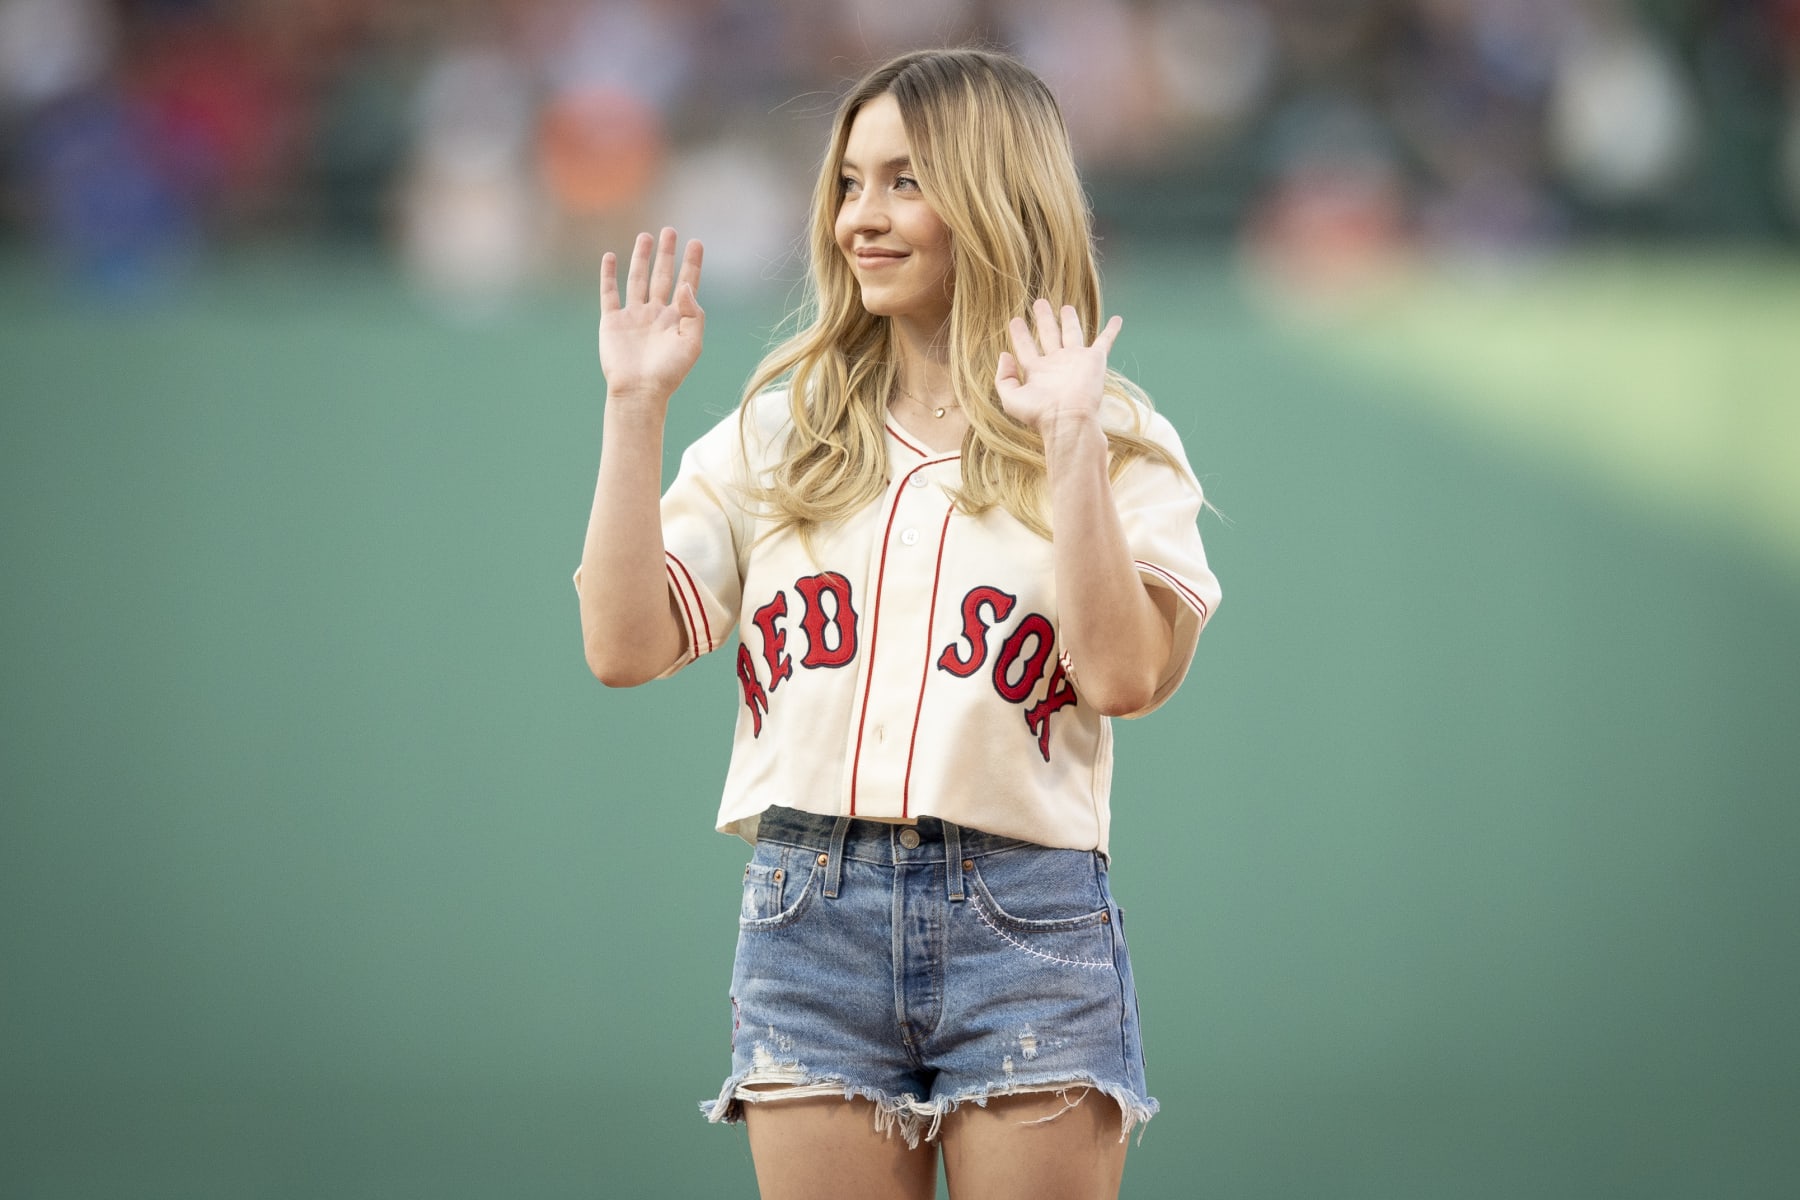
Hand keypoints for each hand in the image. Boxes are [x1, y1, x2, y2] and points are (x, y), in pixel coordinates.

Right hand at [598, 227, 704, 406]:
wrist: (639, 391)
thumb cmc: (669, 372)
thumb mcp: (692, 343)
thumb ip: (694, 313)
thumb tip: (686, 285)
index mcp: (677, 319)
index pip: (687, 284)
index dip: (692, 264)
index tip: (696, 242)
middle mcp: (655, 314)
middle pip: (662, 276)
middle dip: (667, 254)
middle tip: (670, 230)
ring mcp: (633, 316)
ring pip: (638, 279)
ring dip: (641, 258)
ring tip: (646, 236)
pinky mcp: (612, 321)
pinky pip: (609, 293)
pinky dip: (609, 275)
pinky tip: (611, 257)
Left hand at [994, 298, 1121, 433]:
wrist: (1069, 419)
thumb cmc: (1040, 413)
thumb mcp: (1011, 399)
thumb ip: (1003, 377)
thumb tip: (1004, 355)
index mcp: (1037, 371)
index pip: (1026, 347)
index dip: (1020, 334)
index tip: (1015, 320)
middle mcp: (1056, 363)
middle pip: (1048, 334)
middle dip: (1043, 319)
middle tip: (1039, 303)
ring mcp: (1076, 360)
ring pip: (1072, 333)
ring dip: (1070, 319)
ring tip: (1066, 306)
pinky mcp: (1094, 360)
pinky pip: (1105, 341)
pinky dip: (1112, 330)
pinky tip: (1117, 319)